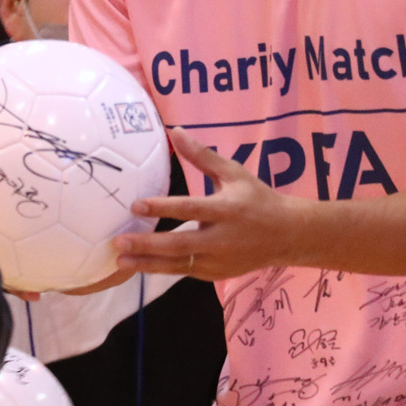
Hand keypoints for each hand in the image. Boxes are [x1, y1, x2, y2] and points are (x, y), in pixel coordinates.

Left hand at [113, 129, 289, 281]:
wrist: (286, 236)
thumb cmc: (256, 199)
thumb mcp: (234, 173)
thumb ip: (202, 156)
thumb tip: (175, 131)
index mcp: (226, 209)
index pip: (190, 209)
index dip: (162, 208)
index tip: (136, 205)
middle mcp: (221, 238)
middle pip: (180, 243)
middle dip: (148, 244)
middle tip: (119, 241)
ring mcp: (218, 260)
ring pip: (178, 265)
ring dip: (147, 264)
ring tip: (120, 261)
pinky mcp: (215, 274)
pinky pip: (183, 271)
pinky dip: (160, 270)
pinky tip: (137, 265)